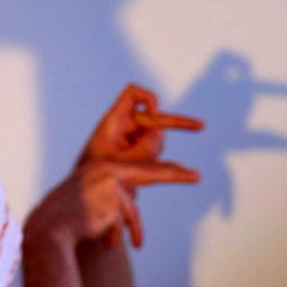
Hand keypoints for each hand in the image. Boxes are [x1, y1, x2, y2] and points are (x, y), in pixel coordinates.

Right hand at [25, 157, 198, 252]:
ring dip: (134, 229)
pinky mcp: (110, 204)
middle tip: (195, 175)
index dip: (163, 170)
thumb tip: (129, 204)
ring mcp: (109, 187)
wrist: (47, 230)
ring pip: (131, 210)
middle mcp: (107, 172)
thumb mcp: (88, 203)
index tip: (184, 171)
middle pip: (147, 175)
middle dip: (173, 175)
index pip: (138, 168)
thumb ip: (110, 198)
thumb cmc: (64, 219)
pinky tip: (110, 245)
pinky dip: (116, 235)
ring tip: (138, 244)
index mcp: (100, 167)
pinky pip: (122, 223)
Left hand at [79, 83, 202, 164]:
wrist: (86, 191)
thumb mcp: (119, 163)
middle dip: (178, 124)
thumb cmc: (95, 174)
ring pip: (157, 139)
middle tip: (200, 126)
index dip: (147, 98)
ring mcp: (132, 139)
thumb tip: (160, 137)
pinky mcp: (137, 152)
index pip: (132, 94)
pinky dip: (159, 163)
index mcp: (114, 121)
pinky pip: (155, 152)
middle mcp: (124, 126)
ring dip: (154, 153)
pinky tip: (176, 176)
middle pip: (156, 119)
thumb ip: (143, 149)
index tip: (155, 111)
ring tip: (136, 170)